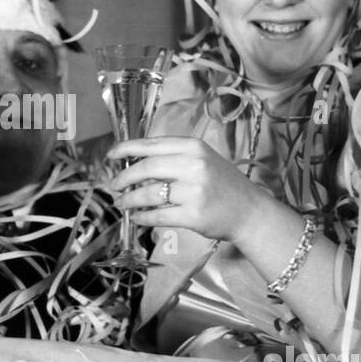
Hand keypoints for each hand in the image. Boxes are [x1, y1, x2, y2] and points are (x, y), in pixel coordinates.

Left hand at [106, 136, 261, 244]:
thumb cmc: (222, 185)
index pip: (151, 144)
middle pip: (146, 168)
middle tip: (113, 186)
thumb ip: (172, 158)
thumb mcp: (201, 160)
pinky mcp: (193, 215)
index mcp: (193, 147)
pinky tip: (137, 217)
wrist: (249, 211)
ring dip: (129, 200)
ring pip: (148, 193)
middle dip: (124, 178)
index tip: (110, 156)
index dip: (126, 149)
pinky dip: (142, 217)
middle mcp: (193, 165)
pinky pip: (157, 215)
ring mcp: (194, 191)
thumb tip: (133, 163)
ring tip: (122, 203)